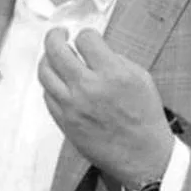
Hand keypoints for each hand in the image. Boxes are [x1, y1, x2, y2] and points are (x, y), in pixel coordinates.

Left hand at [38, 27, 173, 189]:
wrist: (143, 156)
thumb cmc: (145, 118)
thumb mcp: (141, 79)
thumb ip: (115, 59)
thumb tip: (93, 48)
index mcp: (112, 74)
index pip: (85, 39)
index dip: (86, 35)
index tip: (88, 38)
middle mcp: (88, 88)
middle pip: (56, 50)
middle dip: (55, 36)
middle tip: (59, 34)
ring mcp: (72, 106)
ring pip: (44, 72)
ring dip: (47, 59)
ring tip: (54, 56)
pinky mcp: (64, 121)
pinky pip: (47, 95)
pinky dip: (51, 83)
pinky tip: (59, 81)